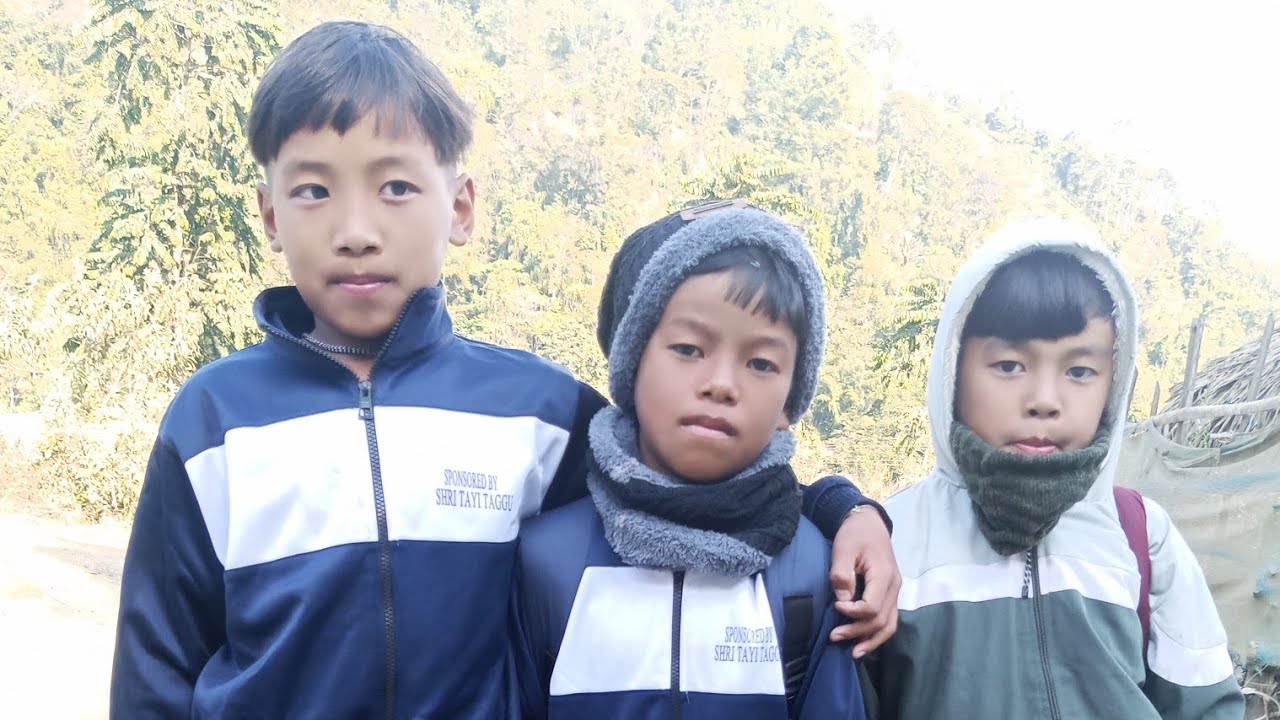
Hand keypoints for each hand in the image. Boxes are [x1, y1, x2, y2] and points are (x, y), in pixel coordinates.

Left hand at [828, 507, 900, 657]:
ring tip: (852, 653)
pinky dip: (876, 633)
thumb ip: (842, 575)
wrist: (869, 523)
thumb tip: (842, 601)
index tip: (835, 606)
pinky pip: (889, 619)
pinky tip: (862, 642)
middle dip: (857, 632)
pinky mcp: (890, 594)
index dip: (852, 613)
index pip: (872, 606)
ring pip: (889, 624)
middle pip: (881, 620)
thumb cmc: (854, 535)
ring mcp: (895, 591)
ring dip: (870, 640)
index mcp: (884, 575)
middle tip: (833, 636)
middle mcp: (895, 586)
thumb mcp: (843, 549)